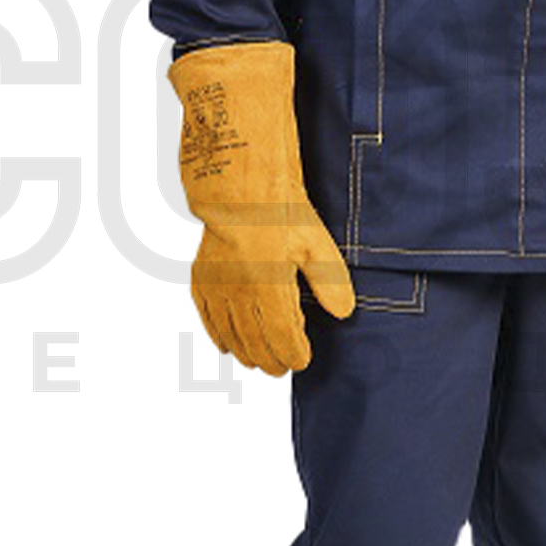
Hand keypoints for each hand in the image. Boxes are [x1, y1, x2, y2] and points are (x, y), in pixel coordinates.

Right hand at [168, 39, 354, 376]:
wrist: (234, 177)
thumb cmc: (278, 205)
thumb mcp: (314, 239)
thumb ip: (329, 281)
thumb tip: (344, 313)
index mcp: (268, 284)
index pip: (283, 336)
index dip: (294, 354)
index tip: (304, 361)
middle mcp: (239, 290)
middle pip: (255, 341)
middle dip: (271, 359)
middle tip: (284, 368)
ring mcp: (217, 283)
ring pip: (229, 332)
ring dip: (245, 351)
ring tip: (260, 362)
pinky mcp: (201, 272)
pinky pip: (206, 312)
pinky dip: (215, 332)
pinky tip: (224, 343)